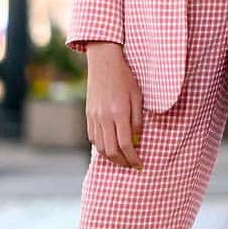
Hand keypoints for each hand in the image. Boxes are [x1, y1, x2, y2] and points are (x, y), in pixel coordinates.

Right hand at [84, 42, 143, 168]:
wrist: (104, 63)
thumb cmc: (125, 78)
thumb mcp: (138, 97)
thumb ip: (137, 120)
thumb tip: (136, 140)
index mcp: (119, 112)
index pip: (125, 144)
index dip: (133, 158)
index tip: (139, 163)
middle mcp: (104, 117)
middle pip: (111, 150)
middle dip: (122, 162)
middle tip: (131, 165)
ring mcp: (94, 116)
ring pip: (100, 146)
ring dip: (111, 157)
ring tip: (122, 159)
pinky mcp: (88, 114)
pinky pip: (93, 137)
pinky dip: (101, 147)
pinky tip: (110, 147)